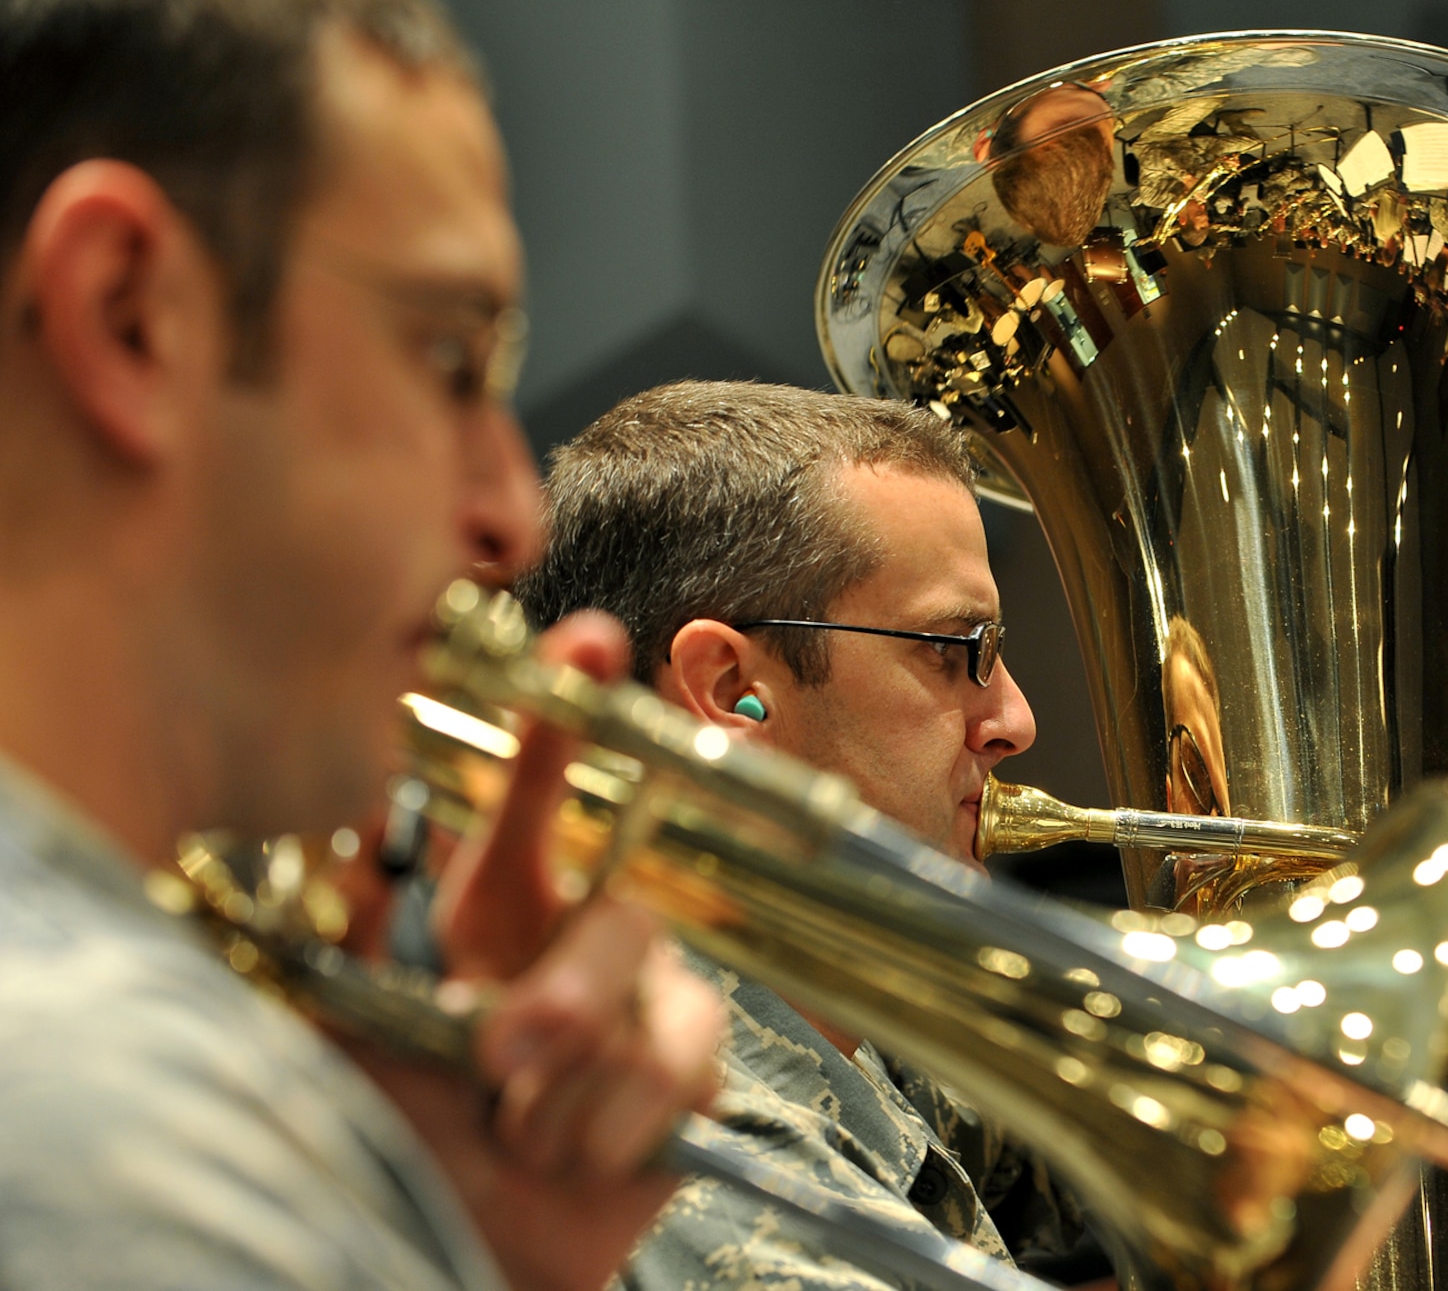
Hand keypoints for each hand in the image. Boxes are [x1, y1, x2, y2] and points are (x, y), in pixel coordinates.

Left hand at [357, 610, 723, 1290]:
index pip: (539, 802)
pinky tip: (574, 1153)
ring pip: (642, 1021)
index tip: (587, 641)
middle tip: (503, 1065)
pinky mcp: (698, 1067)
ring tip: (518, 1134)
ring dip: (562, 1103)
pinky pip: (674, 1081)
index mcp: (504, 909)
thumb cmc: (414, 1130)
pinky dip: (605, 1136)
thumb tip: (324, 850)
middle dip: (565, 1003)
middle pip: (620, 924)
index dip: (564, 721)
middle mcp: (591, 933)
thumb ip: (347, 953)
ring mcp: (657, 997)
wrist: (470, 1241)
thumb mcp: (358, 1038)